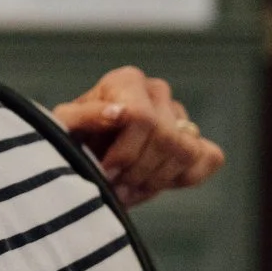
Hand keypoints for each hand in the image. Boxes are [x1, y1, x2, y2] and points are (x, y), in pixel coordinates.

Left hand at [50, 66, 225, 207]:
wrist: (82, 159)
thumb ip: (83, 117)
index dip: (126, 153)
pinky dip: (186, 177)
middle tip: (115, 188)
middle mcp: (157, 92)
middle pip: (166, 138)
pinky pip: (209, 158)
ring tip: (127, 189)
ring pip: (187, 151)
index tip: (106, 173)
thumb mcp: (62, 130)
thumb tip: (118, 113)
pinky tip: (155, 183)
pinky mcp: (195, 140)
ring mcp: (179, 115)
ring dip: (156, 180)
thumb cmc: (69, 141)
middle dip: (139, 171)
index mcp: (126, 81)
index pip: (142, 118)